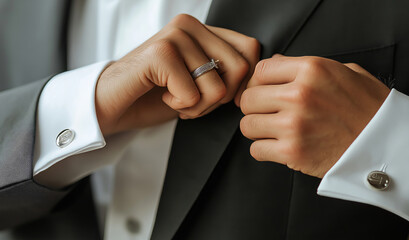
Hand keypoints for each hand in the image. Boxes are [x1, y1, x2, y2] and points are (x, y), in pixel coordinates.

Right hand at [95, 14, 258, 135]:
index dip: (241, 81)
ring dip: (198, 106)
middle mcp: (190, 25)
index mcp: (203, 29)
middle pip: (240, 69)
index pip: (251, 50)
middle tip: (192, 101)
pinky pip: (193, 94)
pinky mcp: (160, 52)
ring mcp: (174, 35)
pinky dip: (179, 106)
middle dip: (218, 100)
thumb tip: (258, 79)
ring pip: (218, 87)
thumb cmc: (156, 94)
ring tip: (175, 98)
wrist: (112, 103)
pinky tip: (162, 95)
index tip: (217, 95)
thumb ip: (225, 72)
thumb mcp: (198, 80)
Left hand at [239, 55, 389, 177]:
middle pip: (248, 98)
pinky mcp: (292, 152)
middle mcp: (299, 94)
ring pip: (247, 125)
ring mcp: (293, 124)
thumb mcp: (346, 72)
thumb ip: (308, 67)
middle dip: (256, 107)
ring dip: (257, 129)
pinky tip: (278, 147)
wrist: (387, 145)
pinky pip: (256, 150)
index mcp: (311, 69)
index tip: (264, 92)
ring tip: (274, 131)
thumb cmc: (369, 108)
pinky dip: (264, 150)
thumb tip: (276, 64)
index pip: (261, 70)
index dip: (259, 82)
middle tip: (268, 114)